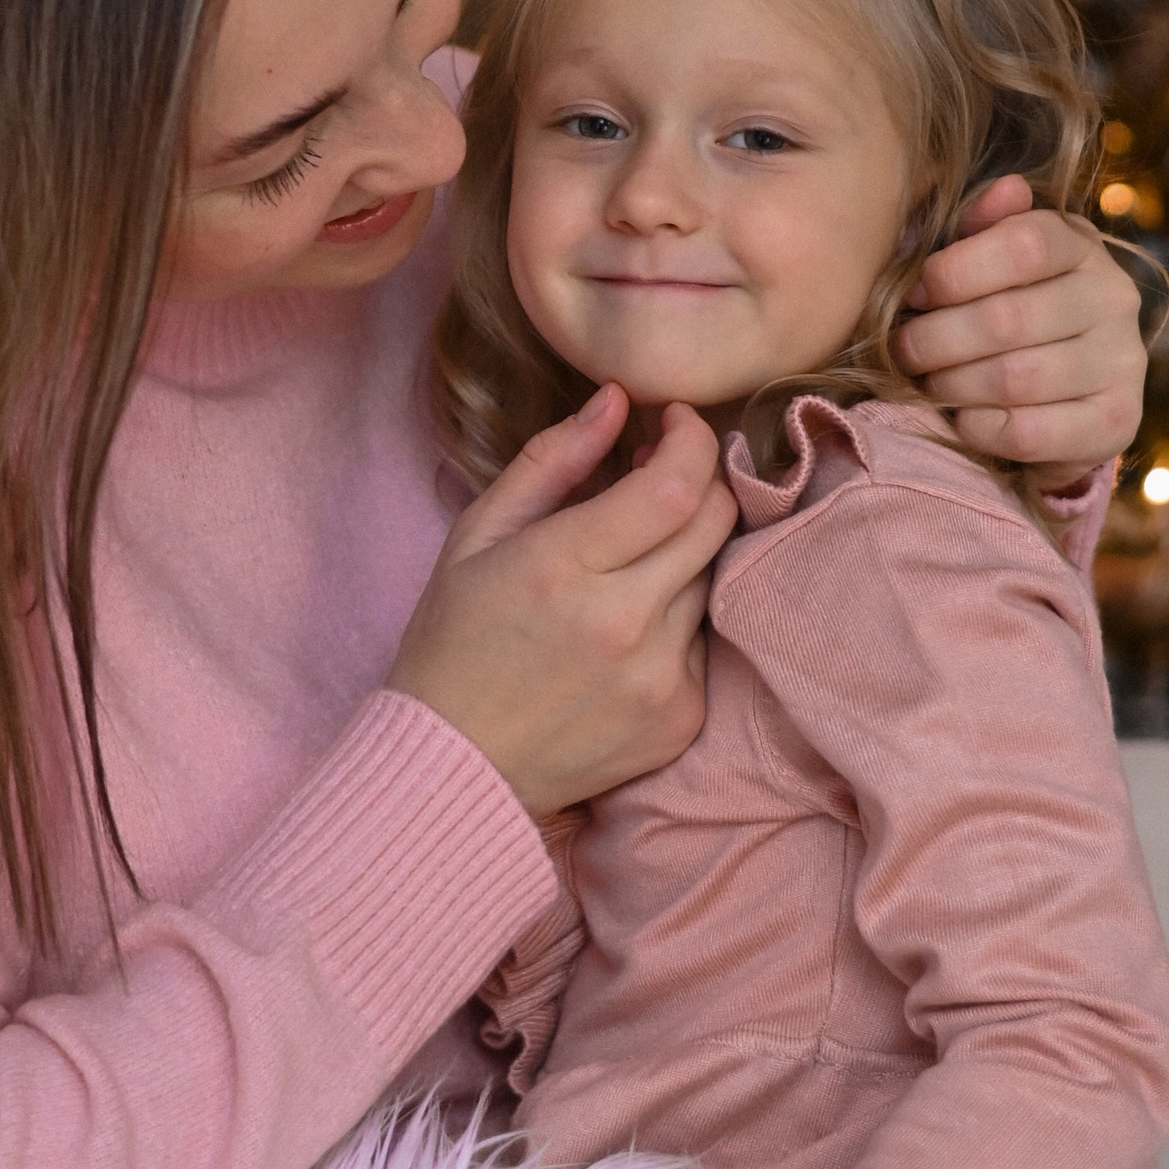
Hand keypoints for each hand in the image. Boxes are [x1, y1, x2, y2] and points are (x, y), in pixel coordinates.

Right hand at [389, 389, 737, 815]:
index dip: (691, 439)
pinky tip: (625, 631)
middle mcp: (622, 624)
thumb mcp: (477, 537)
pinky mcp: (681, 721)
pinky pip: (704, 641)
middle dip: (700, 480)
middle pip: (714, 523)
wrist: (454, 768)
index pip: (676, 486)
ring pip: (712, 578)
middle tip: (661, 474)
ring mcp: (659, 678)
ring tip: (627, 562)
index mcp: (562, 569)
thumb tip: (617, 401)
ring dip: (684, 552)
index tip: (674, 421)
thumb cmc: (455, 643)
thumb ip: (551, 461)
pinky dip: (677, 618)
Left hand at [895, 175, 1146, 484]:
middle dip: (937, 338)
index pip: (1025, 245)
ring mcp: (1123, 363)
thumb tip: (1006, 188)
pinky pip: (1030, 432)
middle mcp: (1114, 299)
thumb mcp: (991, 257)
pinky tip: (961, 417)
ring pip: (1016, 378)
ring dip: (952, 384)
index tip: (913, 293)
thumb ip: (983, 224)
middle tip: (903, 350)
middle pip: (1010, 319)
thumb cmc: (1008, 304)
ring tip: (927, 381)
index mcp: (1081, 246)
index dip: (955, 271)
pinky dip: (979, 427)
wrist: (1065, 388)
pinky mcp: (1117, 423)